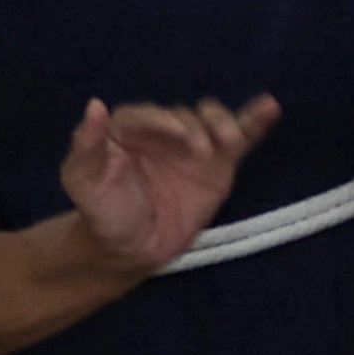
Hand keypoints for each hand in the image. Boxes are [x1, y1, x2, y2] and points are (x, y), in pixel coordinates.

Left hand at [61, 94, 282, 273]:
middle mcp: (163, 130)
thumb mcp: (83, 180)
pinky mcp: (218, 166)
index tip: (174, 134)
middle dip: (195, 126)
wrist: (129, 250)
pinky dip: (254, 122)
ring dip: (223, 123)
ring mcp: (194, 146)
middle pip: (184, 116)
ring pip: (212, 122)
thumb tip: (95, 104)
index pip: (146, 115)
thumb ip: (86, 145)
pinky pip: (239, 139)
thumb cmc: (102, 212)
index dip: (160, 120)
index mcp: (128, 128)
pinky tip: (270, 106)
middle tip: (199, 149)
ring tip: (229, 138)